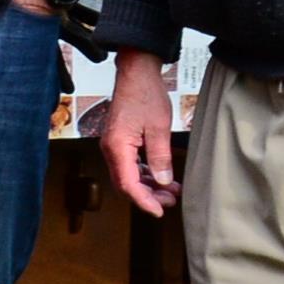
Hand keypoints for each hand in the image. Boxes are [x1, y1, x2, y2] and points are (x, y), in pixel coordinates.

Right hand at [101, 49, 179, 215]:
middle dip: (148, 196)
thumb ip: (161, 157)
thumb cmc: (145, 94)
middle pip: (126, 183)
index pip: (128, 184)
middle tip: (171, 201)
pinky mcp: (121, 141)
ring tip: (172, 190)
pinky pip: (131, 164)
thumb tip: (164, 182)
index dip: (143, 201)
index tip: (159, 211)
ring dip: (149, 185)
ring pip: (129, 175)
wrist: (136, 73)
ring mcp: (115, 145)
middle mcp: (111, 149)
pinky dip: (146, 173)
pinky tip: (163, 176)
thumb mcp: (159, 127)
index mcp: (117, 146)